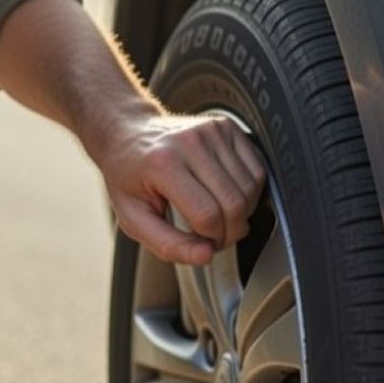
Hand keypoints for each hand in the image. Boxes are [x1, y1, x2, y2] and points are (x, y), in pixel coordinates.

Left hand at [93, 108, 267, 265]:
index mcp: (162, 164)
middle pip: (234, 203)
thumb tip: (206, 256)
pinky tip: (227, 196)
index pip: (207, 215)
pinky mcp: (226, 126)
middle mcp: (189, 142)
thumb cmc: (128, 177)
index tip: (203, 243)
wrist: (126, 134)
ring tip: (218, 215)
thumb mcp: (133, 218)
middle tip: (215, 235)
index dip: (211, 240)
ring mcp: (210, 131)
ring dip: (242, 213)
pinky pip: (257, 169)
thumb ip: (168, 243)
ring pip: (250, 188)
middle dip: (231, 231)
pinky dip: (250, 192)